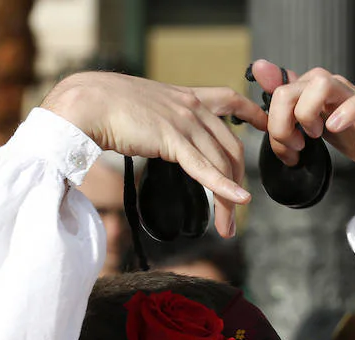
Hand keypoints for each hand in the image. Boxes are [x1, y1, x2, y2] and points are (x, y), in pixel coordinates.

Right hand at [43, 72, 267, 237]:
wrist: (88, 102)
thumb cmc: (107, 108)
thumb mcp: (145, 110)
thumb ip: (162, 122)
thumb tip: (161, 138)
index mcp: (186, 96)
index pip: (230, 100)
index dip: (252, 114)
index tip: (265, 128)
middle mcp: (192, 106)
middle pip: (231, 147)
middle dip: (238, 183)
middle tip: (237, 213)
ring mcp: (184, 121)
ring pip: (220, 162)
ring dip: (228, 199)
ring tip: (227, 227)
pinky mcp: (173, 138)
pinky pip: (205, 167)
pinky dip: (224, 186)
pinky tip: (238, 201)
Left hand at [250, 59, 354, 178]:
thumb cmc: (353, 136)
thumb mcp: (314, 126)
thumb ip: (288, 105)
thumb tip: (261, 70)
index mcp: (312, 90)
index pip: (277, 93)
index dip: (272, 123)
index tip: (283, 148)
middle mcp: (331, 86)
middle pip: (290, 90)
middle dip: (282, 125)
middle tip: (295, 149)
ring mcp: (354, 95)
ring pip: (322, 83)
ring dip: (307, 115)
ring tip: (314, 137)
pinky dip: (346, 112)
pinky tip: (335, 128)